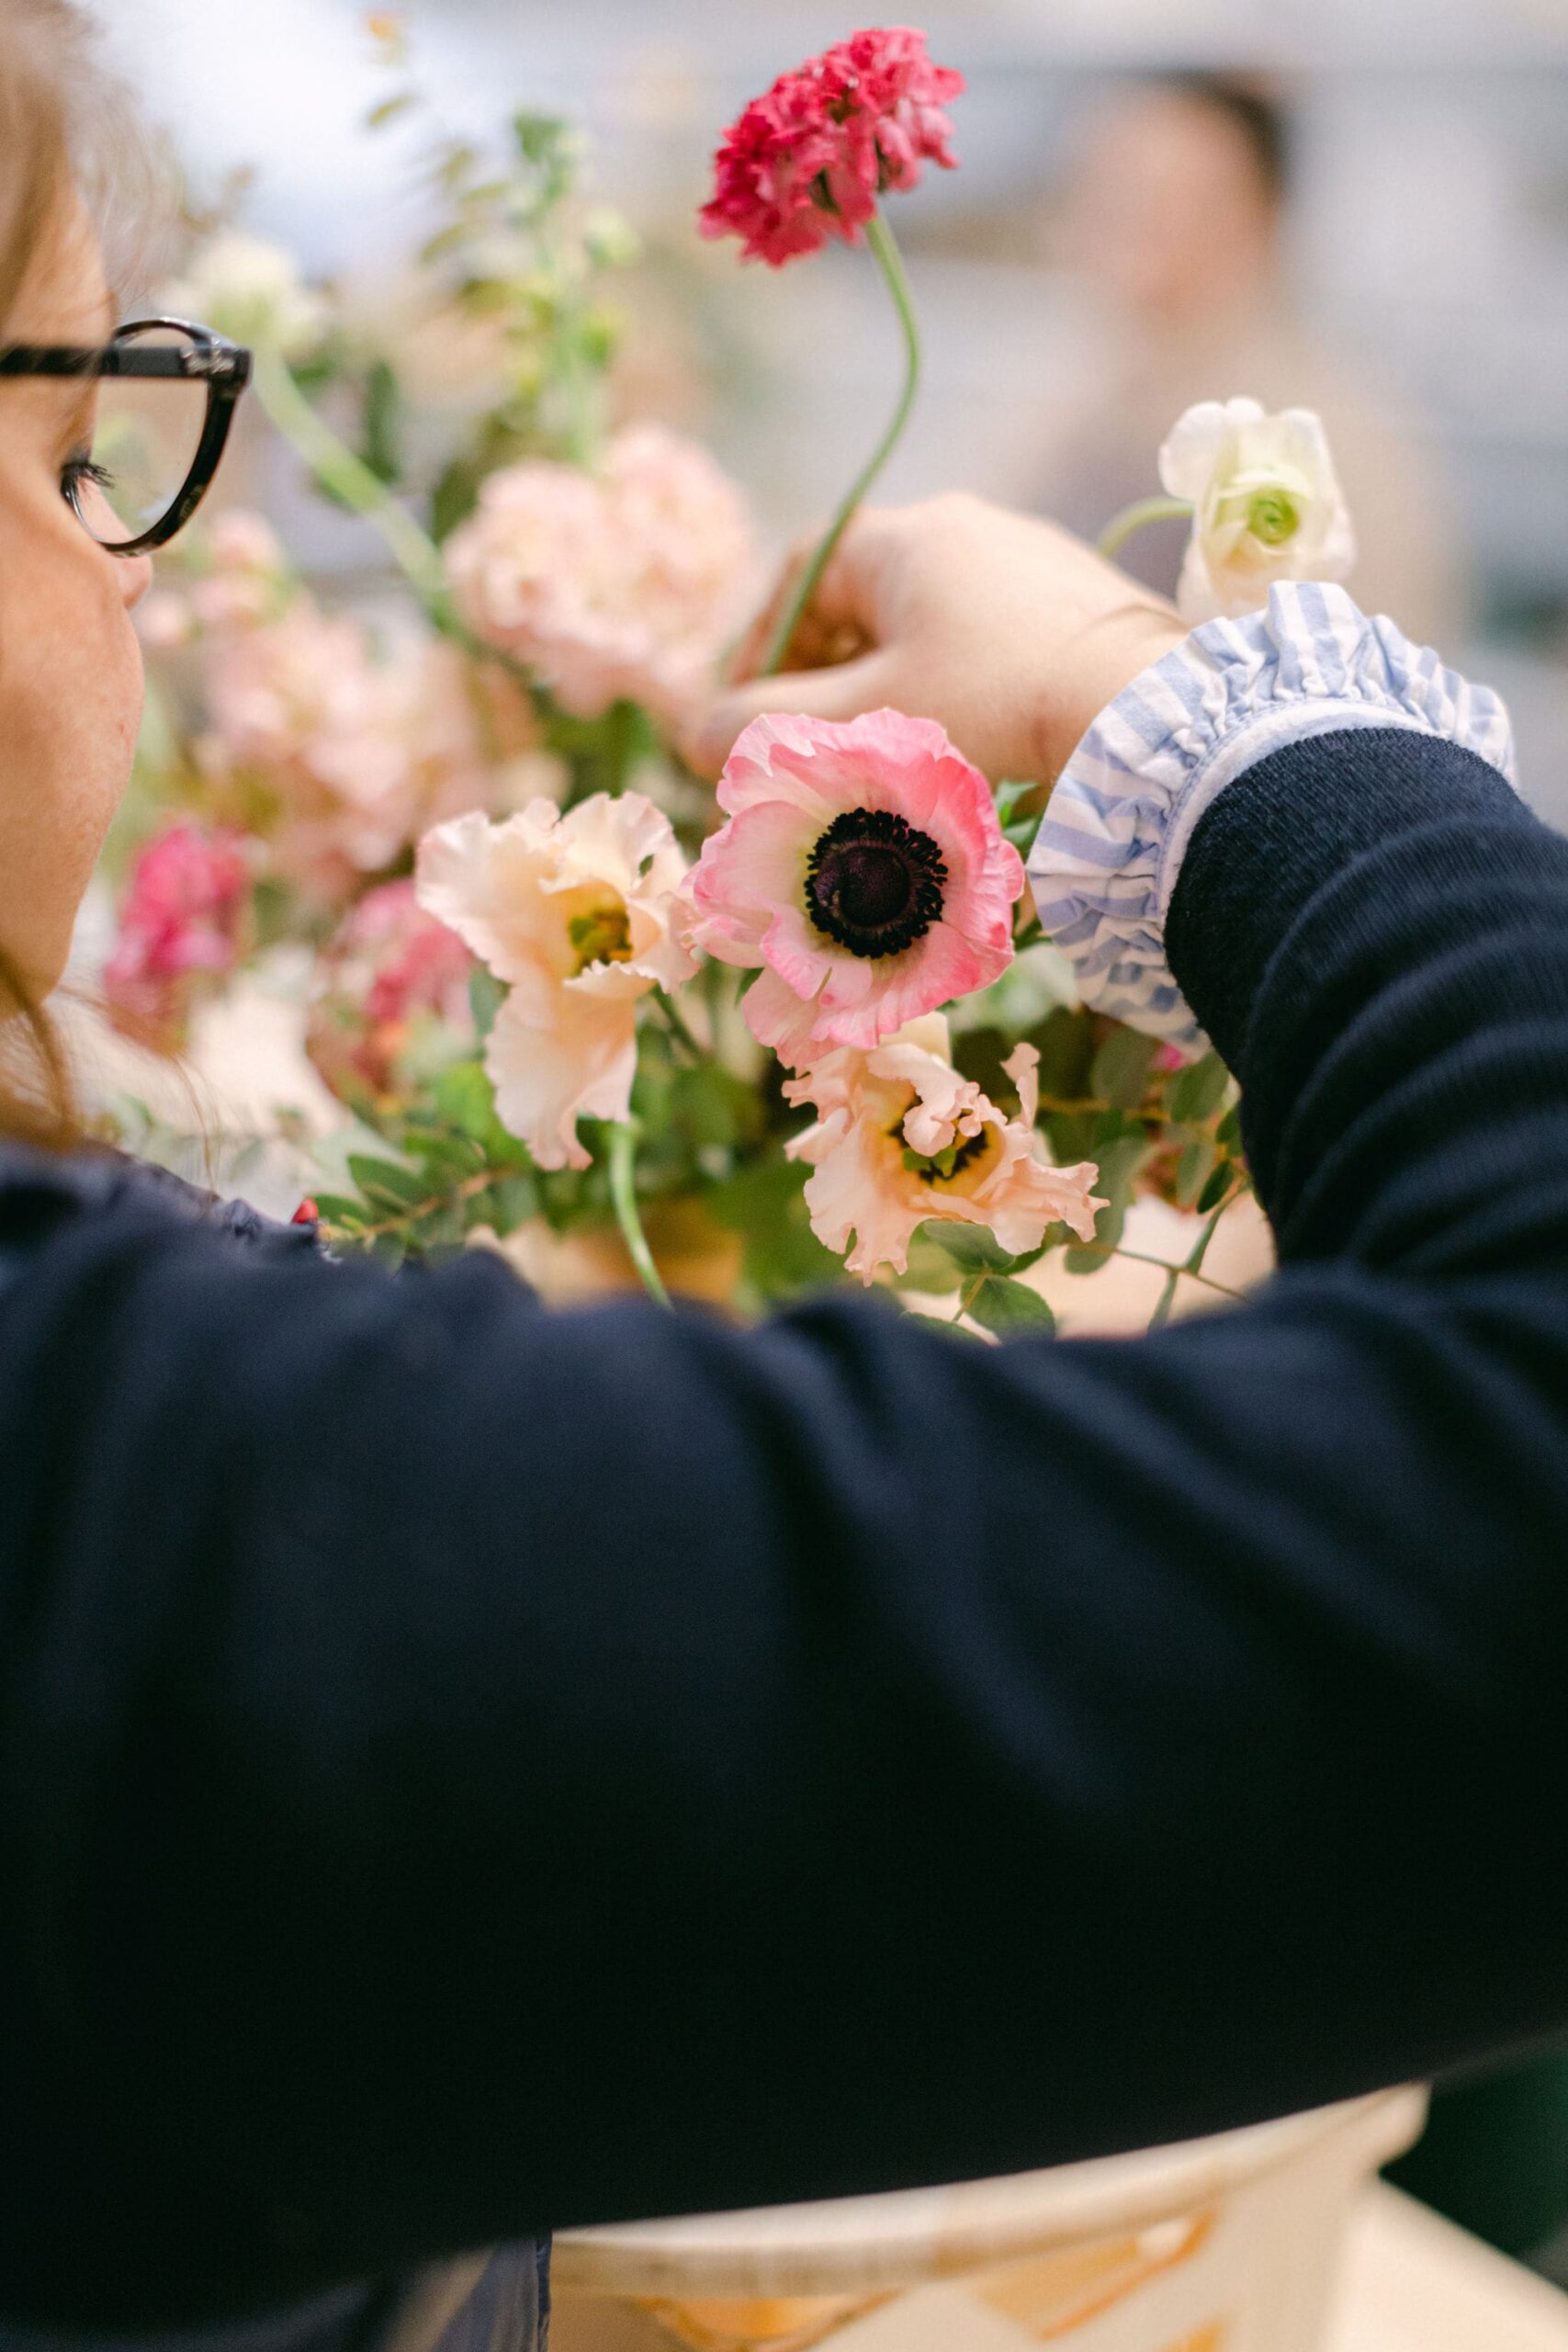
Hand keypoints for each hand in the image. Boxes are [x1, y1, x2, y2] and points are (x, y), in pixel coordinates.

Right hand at [683, 494, 1186, 786]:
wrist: (1143, 717)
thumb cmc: (990, 705)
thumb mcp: (866, 719)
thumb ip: (774, 726)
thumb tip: (696, 735)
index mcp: (907, 536)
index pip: (804, 575)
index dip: (762, 646)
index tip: (748, 716)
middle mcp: (971, 529)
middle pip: (865, 600)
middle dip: (823, 677)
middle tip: (807, 747)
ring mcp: (1034, 564)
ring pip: (929, 626)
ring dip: (889, 691)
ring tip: (879, 761)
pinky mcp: (1082, 608)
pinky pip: (991, 643)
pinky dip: (956, 691)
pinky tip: (964, 750)